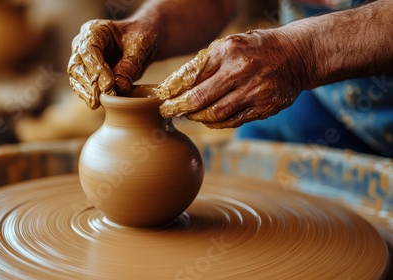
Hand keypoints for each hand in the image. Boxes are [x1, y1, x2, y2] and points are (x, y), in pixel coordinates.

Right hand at [68, 19, 158, 108]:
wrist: (141, 42)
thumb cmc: (141, 37)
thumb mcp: (141, 45)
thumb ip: (130, 64)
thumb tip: (119, 86)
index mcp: (94, 30)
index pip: (88, 50)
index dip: (96, 68)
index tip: (109, 85)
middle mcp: (82, 44)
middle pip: (77, 64)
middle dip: (89, 83)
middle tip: (102, 97)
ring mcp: (82, 59)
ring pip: (76, 77)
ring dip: (86, 92)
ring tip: (97, 104)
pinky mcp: (86, 73)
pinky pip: (82, 86)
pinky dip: (88, 95)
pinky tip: (96, 104)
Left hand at [156, 29, 311, 127]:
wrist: (296, 55)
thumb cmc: (254, 49)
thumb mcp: (229, 45)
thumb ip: (204, 63)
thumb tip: (174, 84)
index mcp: (228, 52)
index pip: (191, 75)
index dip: (172, 90)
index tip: (161, 97)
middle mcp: (241, 71)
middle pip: (199, 98)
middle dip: (178, 108)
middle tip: (167, 112)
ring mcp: (254, 91)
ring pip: (214, 114)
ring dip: (196, 117)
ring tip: (187, 115)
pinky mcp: (264, 108)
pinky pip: (232, 121)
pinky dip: (215, 123)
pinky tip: (207, 119)